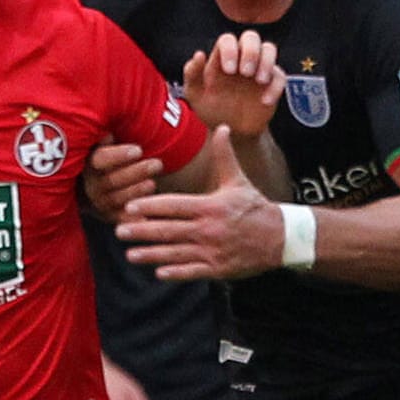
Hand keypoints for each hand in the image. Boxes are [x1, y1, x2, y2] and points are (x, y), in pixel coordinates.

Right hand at [83, 141, 164, 223]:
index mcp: (90, 163)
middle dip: (136, 172)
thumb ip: (107, 139)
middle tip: (157, 164)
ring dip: (136, 192)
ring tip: (153, 184)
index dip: (118, 156)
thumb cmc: (112, 156)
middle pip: (112, 180)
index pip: (100, 159)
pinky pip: (122, 219)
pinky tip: (147, 218)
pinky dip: (133, 219)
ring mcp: (101, 203)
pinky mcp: (111, 216)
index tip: (138, 150)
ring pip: (117, 199)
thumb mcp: (107, 145)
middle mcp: (92, 185)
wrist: (96, 184)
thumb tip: (108, 134)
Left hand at [117, 126, 282, 280]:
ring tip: (130, 254)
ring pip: (176, 253)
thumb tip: (221, 127)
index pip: (174, 205)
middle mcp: (209, 229)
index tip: (130, 207)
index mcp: (210, 206)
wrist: (280, 237)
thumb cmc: (253, 207)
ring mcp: (212, 251)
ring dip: (151, 254)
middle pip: (169, 230)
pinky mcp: (218, 268)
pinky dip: (175, 272)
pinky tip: (157, 272)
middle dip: (142, 231)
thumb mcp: (238, 180)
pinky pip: (192, 271)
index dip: (150, 207)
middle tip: (119, 231)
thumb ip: (224, 156)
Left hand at [183, 31, 286, 138]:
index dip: (230, 50)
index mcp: (222, 57)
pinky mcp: (272, 83)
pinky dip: (275, 86)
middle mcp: (241, 58)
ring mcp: (258, 68)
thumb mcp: (195, 95)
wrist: (229, 131)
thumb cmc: (211, 108)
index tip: (229, 71)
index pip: (228, 40)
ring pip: (269, 48)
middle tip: (245, 72)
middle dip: (251, 51)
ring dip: (266, 61)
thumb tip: (199, 54)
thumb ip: (192, 74)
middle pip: (251, 37)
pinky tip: (265, 101)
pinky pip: (280, 76)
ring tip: (259, 80)